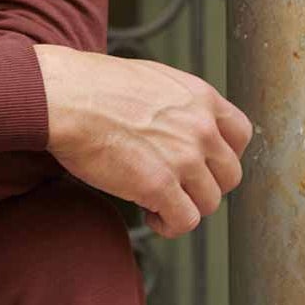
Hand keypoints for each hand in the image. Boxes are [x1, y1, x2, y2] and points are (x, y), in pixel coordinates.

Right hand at [32, 44, 252, 238]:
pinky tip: (148, 214)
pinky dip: (169, 225)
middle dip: (203, 186)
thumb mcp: (150, 79)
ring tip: (156, 202)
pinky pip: (184, 221)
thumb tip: (171, 123)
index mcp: (200, 97)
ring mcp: (184, 158)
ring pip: (209, 202)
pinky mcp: (160, 186)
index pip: (241, 134)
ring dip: (184, 207)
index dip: (223, 155)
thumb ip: (175, 102)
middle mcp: (201, 128)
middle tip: (175, 186)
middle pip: (229, 175)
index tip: (203, 164)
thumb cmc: (90, 86)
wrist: (63, 98)